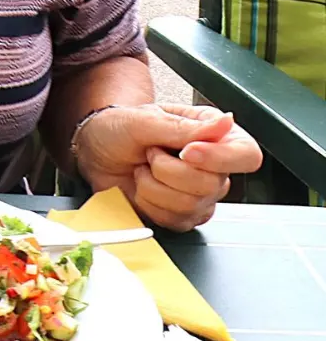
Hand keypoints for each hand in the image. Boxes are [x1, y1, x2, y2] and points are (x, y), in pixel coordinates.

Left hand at [75, 103, 262, 231]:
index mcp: (214, 135)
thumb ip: (184, 127)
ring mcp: (200, 195)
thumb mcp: (144, 119)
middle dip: (167, 169)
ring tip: (144, 167)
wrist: (94, 151)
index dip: (218, 158)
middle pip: (213, 185)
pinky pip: (174, 220)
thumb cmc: (119, 129)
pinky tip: (143, 187)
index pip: (246, 155)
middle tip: (150, 152)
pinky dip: (149, 203)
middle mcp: (214, 167)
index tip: (185, 152)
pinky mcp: (182, 215)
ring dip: (154, 185)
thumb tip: (225, 123)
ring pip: (191, 205)